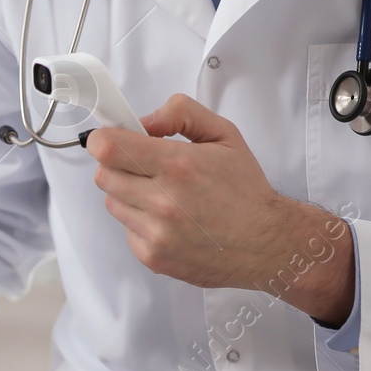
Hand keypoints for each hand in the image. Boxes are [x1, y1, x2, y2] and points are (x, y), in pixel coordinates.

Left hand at [85, 94, 354, 322]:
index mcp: (179, 166)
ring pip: (112, 203)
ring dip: (128, 194)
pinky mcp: (153, 257)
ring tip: (162, 194)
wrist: (266, 243)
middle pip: (104, 175)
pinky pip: (126, 230)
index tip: (114, 138)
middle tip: (145, 166)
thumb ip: (181, 114)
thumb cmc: (246, 189)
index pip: (108, 148)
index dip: (105, 139)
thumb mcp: (224, 134)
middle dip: (118, 165)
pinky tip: (168, 220)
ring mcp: (156, 233)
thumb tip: (143, 122)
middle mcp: (163, 202)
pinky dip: (140, 221)